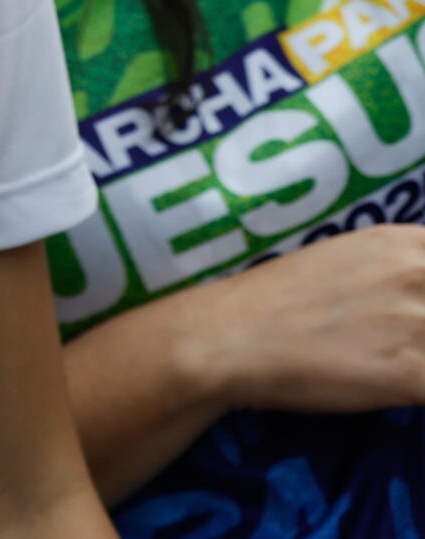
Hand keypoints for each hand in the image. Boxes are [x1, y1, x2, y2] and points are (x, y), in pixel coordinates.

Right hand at [191, 224, 424, 410]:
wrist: (228, 337)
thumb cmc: (279, 299)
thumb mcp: (349, 260)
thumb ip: (404, 270)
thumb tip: (420, 297)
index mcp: (405, 241)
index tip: (419, 314)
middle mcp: (419, 273)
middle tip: (413, 345)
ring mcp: (417, 322)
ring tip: (401, 365)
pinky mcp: (412, 374)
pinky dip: (423, 393)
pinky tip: (404, 392)